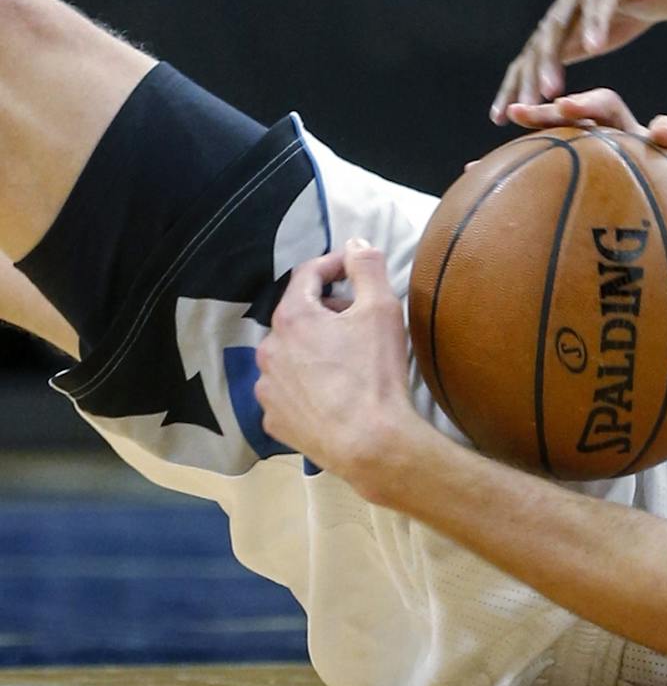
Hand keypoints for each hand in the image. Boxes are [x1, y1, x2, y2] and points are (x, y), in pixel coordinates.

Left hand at [254, 241, 423, 493]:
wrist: (369, 443)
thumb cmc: (375, 373)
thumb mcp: (382, 309)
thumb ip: (367, 267)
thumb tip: (355, 242)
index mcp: (293, 317)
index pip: (307, 275)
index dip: (333, 265)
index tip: (354, 267)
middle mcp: (269, 349)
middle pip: (297, 315)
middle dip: (326, 310)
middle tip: (359, 319)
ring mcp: (267, 387)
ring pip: (289, 354)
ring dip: (313, 348)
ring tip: (347, 359)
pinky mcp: (273, 419)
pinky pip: (287, 390)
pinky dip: (305, 383)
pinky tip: (332, 393)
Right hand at [492, 0, 666, 122]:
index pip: (598, 1)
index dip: (595, 22)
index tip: (593, 49)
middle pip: (557, 28)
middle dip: (550, 60)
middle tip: (549, 92)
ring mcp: (562, 18)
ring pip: (537, 50)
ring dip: (527, 79)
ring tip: (519, 110)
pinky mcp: (559, 40)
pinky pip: (532, 64)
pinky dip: (516, 86)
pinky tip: (501, 115)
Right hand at [494, 89, 666, 250]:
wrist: (666, 214)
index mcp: (664, 152)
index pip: (665, 131)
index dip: (662, 130)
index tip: (660, 133)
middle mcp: (628, 141)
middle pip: (610, 110)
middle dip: (591, 105)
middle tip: (570, 107)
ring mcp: (594, 149)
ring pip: (568, 126)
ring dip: (543, 117)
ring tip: (512, 115)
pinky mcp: (565, 164)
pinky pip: (532, 159)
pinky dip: (507, 163)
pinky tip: (471, 172)